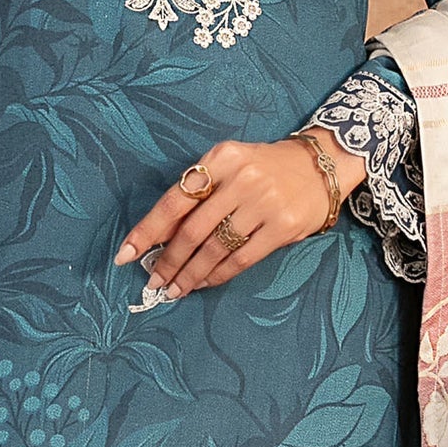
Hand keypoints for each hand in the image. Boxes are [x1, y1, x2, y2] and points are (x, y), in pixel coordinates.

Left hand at [113, 128, 365, 297]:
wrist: (320, 165)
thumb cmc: (264, 168)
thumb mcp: (229, 165)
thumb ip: (197, 193)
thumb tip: (159, 236)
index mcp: (221, 157)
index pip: (175, 200)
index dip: (148, 230)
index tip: (127, 254)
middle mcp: (242, 178)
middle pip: (193, 230)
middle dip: (168, 261)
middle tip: (153, 282)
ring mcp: (264, 203)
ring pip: (215, 249)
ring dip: (190, 274)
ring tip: (174, 289)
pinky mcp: (282, 227)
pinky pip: (241, 258)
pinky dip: (218, 275)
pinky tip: (204, 282)